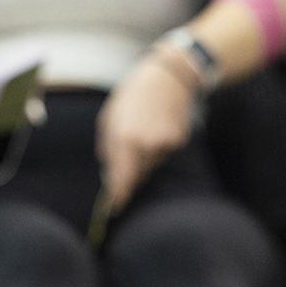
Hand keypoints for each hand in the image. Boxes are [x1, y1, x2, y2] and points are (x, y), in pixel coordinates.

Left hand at [96, 51, 196, 213]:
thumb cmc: (131, 98)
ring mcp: (164, 145)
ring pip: (150, 164)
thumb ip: (108, 151)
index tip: (114, 208)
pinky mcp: (177, 142)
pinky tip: (156, 126)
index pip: (121, 180)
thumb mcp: (109, 120)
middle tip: (128, 147)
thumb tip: (111, 177)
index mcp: (125, 139)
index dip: (118, 197)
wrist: (166, 79)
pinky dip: (157, 146)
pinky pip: (162, 154)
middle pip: (136, 175)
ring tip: (143, 128)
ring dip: (144, 156)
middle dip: (130, 170)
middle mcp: (146, 146)